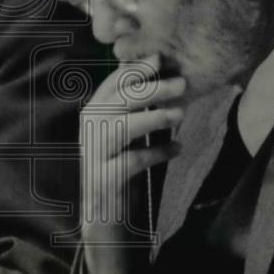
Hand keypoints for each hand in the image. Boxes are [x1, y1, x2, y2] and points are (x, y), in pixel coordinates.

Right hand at [81, 54, 187, 273]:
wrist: (104, 215)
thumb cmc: (120, 165)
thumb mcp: (125, 131)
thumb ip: (135, 105)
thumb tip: (160, 70)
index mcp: (93, 112)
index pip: (113, 83)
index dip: (136, 69)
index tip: (162, 58)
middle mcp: (89, 129)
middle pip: (120, 101)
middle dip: (152, 89)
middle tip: (183, 83)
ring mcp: (95, 154)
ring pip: (123, 128)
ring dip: (154, 118)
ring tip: (182, 116)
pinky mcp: (104, 178)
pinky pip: (133, 160)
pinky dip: (157, 152)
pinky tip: (177, 148)